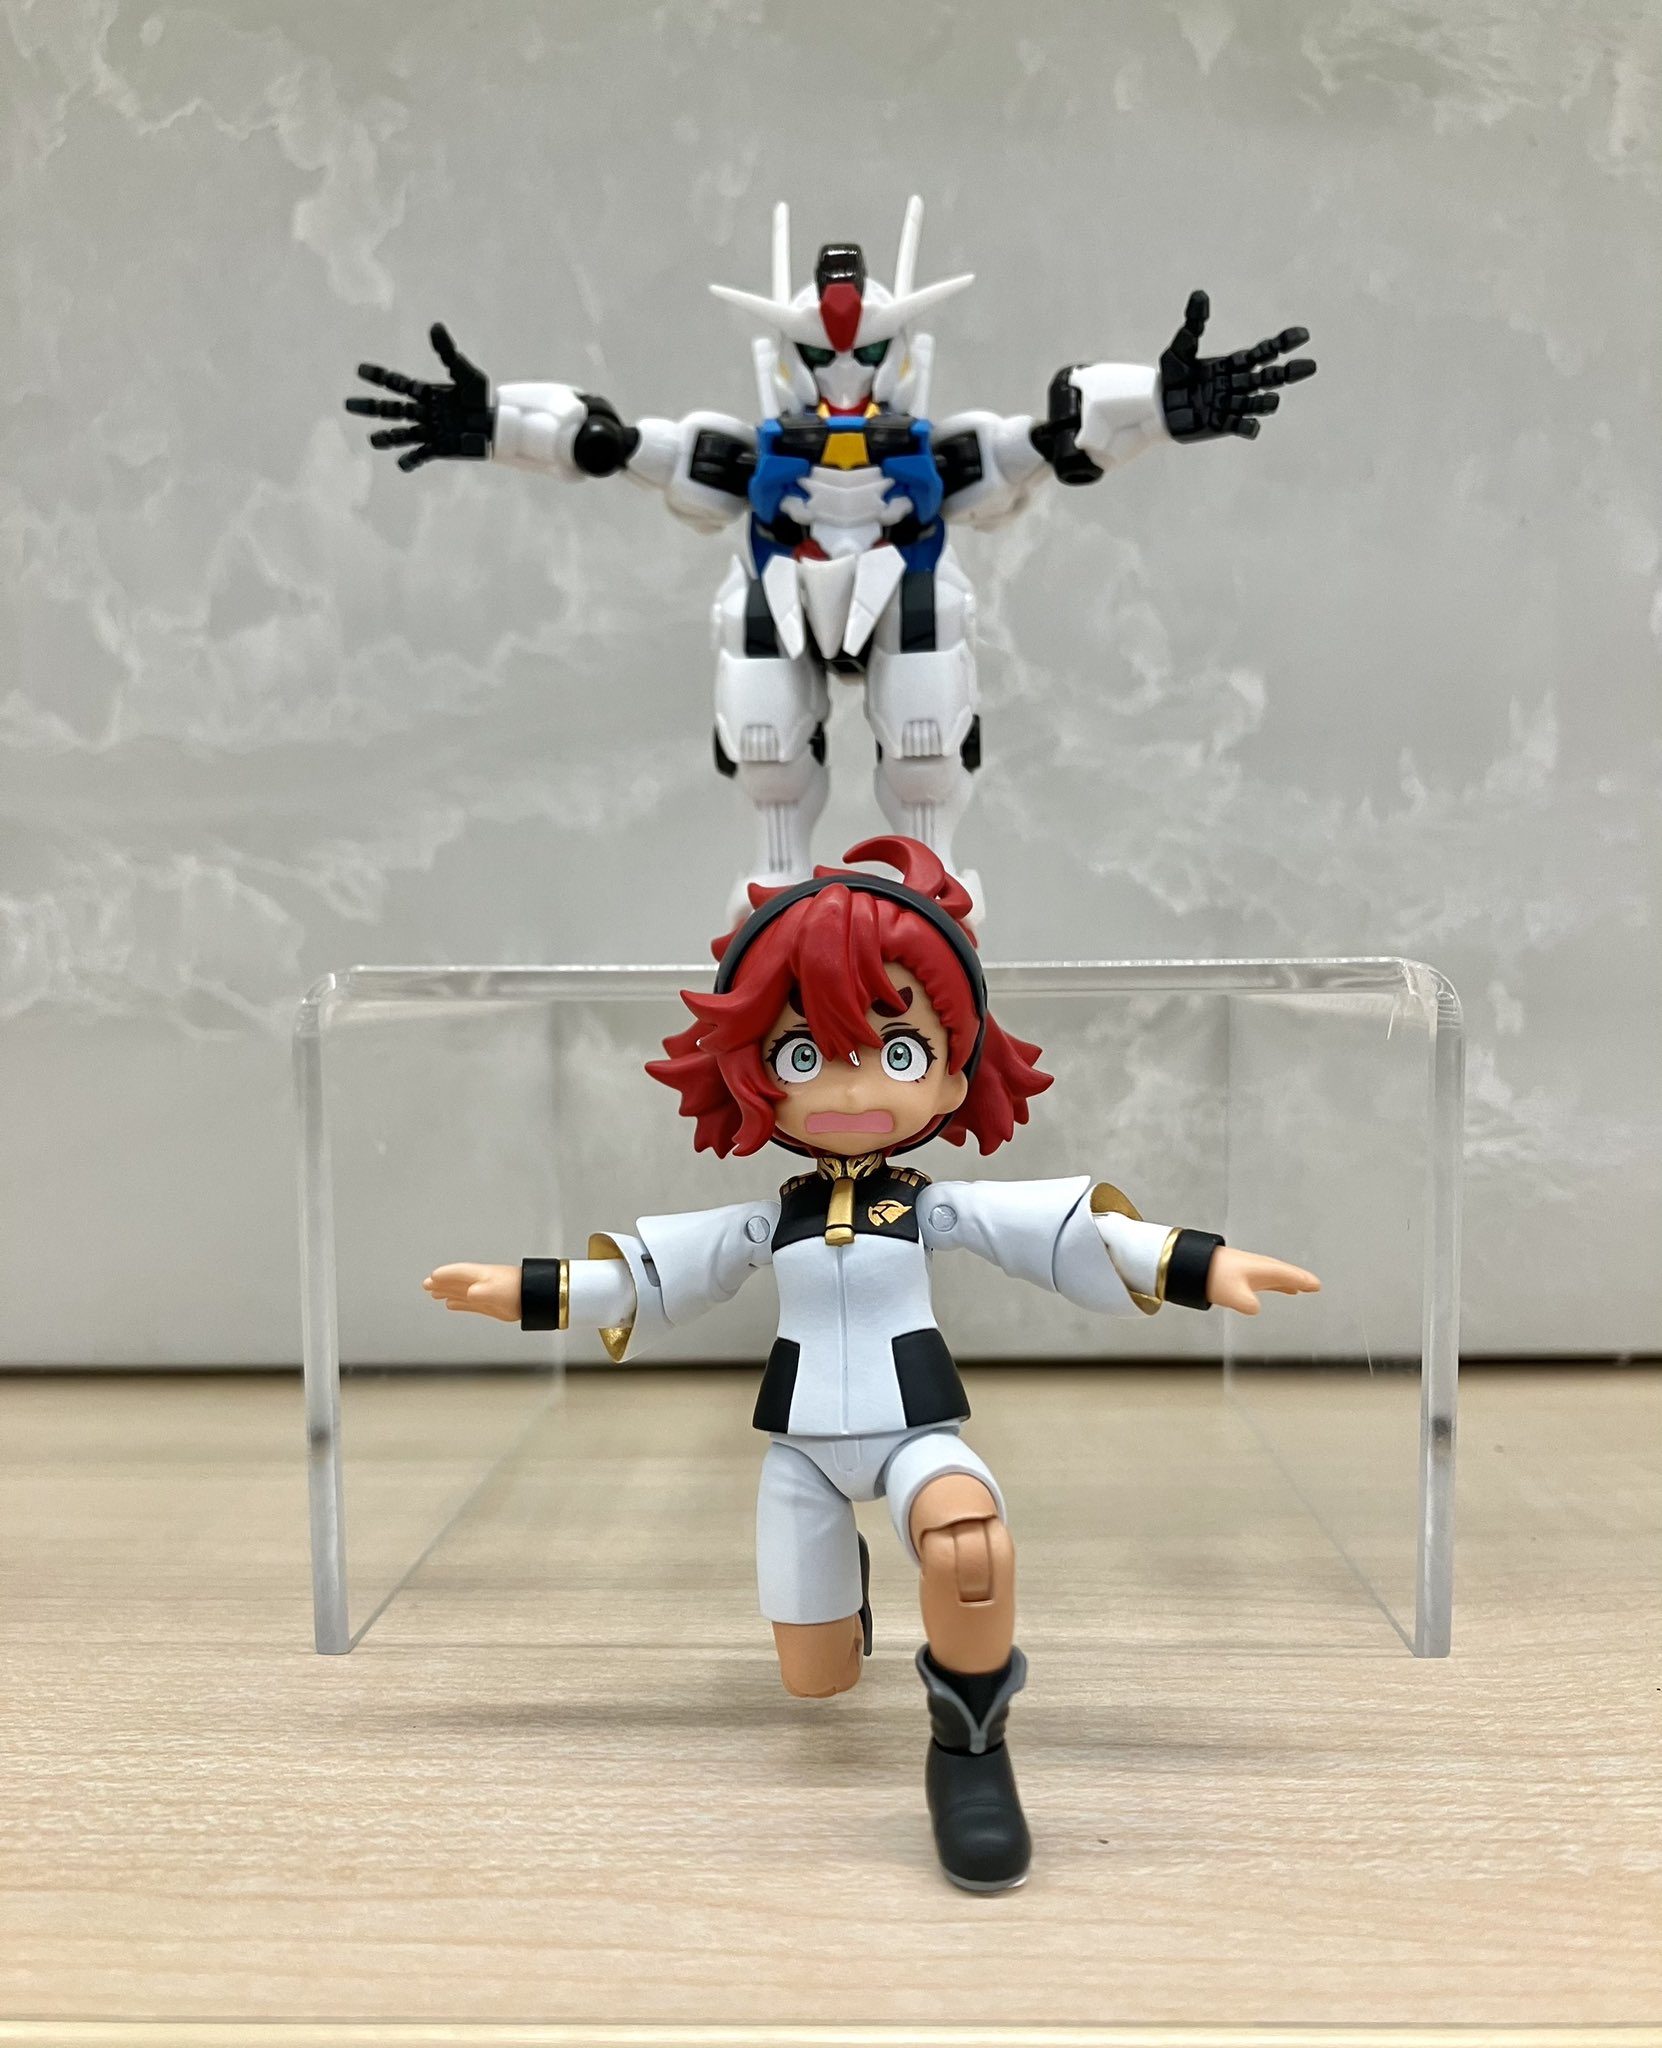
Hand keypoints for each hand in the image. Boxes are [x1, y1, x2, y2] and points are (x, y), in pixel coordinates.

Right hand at [345, 323, 492, 470]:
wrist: (496, 425)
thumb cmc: (480, 399)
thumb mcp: (466, 373)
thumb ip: (448, 353)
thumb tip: (435, 326)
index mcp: (425, 393)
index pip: (396, 384)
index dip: (378, 376)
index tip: (359, 369)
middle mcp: (422, 412)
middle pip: (390, 409)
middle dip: (370, 407)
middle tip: (348, 405)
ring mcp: (428, 432)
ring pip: (401, 434)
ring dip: (386, 438)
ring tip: (372, 440)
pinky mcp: (438, 449)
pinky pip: (420, 455)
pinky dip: (410, 461)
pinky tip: (401, 464)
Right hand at [423, 1262, 520, 1320]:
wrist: (534, 1298)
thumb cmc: (517, 1290)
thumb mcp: (493, 1291)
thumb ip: (478, 1293)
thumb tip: (468, 1295)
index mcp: (479, 1275)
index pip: (457, 1273)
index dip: (444, 1275)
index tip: (432, 1277)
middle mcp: (479, 1283)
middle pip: (455, 1281)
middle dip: (440, 1283)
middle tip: (426, 1284)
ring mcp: (484, 1293)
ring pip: (460, 1292)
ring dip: (446, 1292)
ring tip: (433, 1292)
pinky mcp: (489, 1304)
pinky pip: (468, 1303)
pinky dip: (458, 1303)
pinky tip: (450, 1304)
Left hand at [1159, 291, 1315, 442]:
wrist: (1157, 406)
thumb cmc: (1172, 376)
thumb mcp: (1181, 348)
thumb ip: (1193, 324)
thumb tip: (1200, 294)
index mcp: (1234, 364)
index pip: (1264, 352)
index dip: (1283, 343)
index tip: (1303, 334)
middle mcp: (1238, 384)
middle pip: (1269, 377)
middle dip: (1289, 372)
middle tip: (1310, 366)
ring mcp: (1231, 405)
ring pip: (1257, 404)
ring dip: (1267, 403)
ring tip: (1273, 400)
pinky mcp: (1220, 425)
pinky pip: (1238, 427)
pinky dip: (1248, 427)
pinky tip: (1254, 427)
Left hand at [1205, 1247, 1320, 1314]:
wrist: (1190, 1262)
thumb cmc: (1212, 1276)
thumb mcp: (1234, 1295)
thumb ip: (1248, 1304)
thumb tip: (1256, 1308)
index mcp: (1262, 1269)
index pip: (1288, 1275)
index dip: (1303, 1280)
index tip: (1317, 1285)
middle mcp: (1258, 1267)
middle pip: (1284, 1272)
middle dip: (1299, 1278)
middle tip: (1314, 1285)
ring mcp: (1248, 1268)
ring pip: (1274, 1275)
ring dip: (1287, 1280)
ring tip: (1299, 1287)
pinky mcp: (1239, 1272)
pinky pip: (1264, 1277)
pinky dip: (1274, 1282)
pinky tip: (1274, 1287)